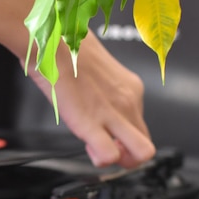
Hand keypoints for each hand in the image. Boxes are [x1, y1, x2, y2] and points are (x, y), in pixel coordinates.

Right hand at [28, 33, 155, 167]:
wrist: (52, 37)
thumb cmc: (66, 46)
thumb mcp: (96, 68)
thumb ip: (101, 86)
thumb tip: (89, 91)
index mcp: (129, 88)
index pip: (140, 126)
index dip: (124, 137)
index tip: (107, 133)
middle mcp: (129, 101)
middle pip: (146, 145)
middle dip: (127, 156)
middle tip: (105, 147)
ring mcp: (113, 113)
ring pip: (142, 154)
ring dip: (120, 160)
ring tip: (97, 148)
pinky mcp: (91, 123)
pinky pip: (109, 155)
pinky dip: (101, 160)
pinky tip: (88, 146)